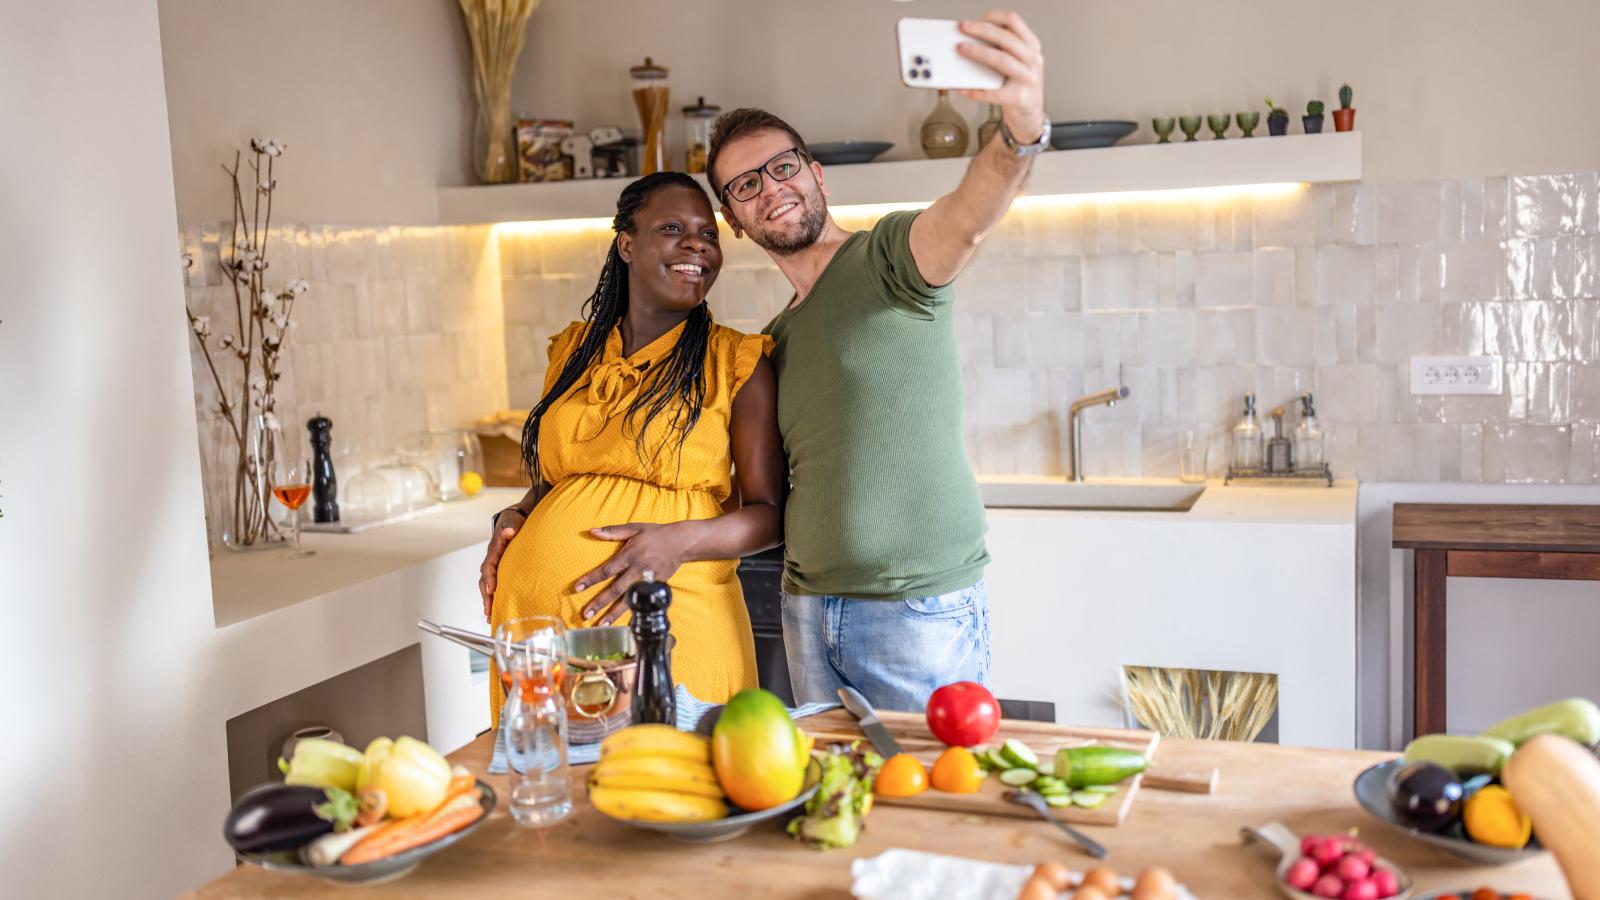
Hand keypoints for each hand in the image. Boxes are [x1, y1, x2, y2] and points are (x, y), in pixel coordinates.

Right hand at [480, 509, 526, 618]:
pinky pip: (495, 587)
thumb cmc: (513, 522)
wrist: (514, 521)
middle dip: (486, 596)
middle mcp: (492, 560)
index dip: (489, 579)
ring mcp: (496, 567)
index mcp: (494, 550)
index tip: (490, 590)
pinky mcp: (501, 572)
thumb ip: (511, 525)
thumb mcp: (513, 520)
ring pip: (488, 586)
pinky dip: (495, 599)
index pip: (489, 566)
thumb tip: (509, 531)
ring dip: (488, 601)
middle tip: (489, 610)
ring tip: (491, 617)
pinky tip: (497, 612)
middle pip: (485, 580)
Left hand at [575, 522, 696, 625]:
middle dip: (600, 602)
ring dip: (613, 613)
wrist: (681, 543)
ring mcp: (647, 581)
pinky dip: (635, 615)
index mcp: (629, 555)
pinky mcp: (656, 587)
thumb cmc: (656, 534)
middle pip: (615, 590)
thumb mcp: (634, 528)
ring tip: (601, 624)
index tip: (578, 588)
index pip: (606, 570)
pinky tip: (626, 625)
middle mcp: (637, 570)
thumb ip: (612, 531)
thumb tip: (592, 531)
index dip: (591, 579)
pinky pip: (643, 603)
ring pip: (628, 600)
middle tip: (586, 614)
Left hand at [956, 10, 1044, 142]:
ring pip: (1002, 60)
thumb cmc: (1019, 86)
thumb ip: (1000, 50)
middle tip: (963, 28)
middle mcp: (1033, 60)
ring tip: (962, 49)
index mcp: (1031, 46)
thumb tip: (970, 40)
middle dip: (982, 30)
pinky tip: (962, 88)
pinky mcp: (1019, 98)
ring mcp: (1028, 79)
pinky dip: (975, 90)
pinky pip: (994, 93)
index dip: (995, 17)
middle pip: (1006, 38)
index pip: (1014, 22)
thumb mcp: (1017, 63)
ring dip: (979, 52)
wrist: (1030, 116)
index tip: (978, 19)